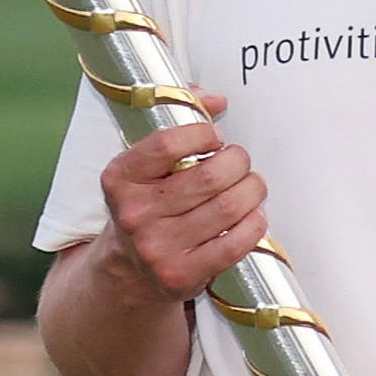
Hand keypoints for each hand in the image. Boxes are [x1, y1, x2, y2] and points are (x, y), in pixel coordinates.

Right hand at [96, 95, 266, 301]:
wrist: (127, 270)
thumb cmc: (148, 204)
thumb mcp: (146, 165)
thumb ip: (178, 122)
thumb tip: (217, 99)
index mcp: (120, 178)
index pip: (168, 143)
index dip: (203, 134)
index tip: (214, 138)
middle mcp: (135, 214)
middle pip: (211, 176)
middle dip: (239, 162)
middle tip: (240, 162)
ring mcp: (157, 248)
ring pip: (229, 206)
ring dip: (252, 190)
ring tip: (250, 186)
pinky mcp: (181, 275)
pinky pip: (236, 242)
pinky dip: (255, 223)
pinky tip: (252, 215)